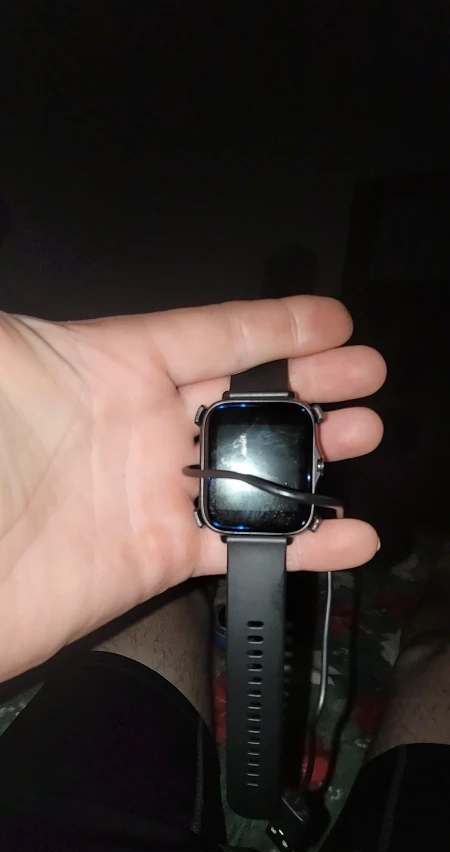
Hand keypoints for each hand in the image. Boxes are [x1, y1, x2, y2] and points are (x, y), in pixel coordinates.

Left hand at [0, 298, 384, 679]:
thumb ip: (24, 325)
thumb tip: (38, 276)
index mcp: (112, 366)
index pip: (210, 334)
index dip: (275, 325)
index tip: (334, 320)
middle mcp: (143, 426)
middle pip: (245, 396)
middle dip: (311, 385)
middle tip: (365, 378)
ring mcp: (156, 491)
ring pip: (254, 467)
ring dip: (315, 456)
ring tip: (364, 438)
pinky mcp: (160, 555)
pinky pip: (243, 545)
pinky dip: (300, 546)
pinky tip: (349, 538)